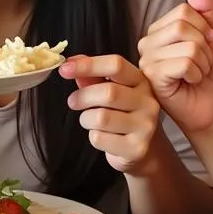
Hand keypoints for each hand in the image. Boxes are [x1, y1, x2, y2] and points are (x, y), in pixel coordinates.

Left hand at [60, 54, 160, 172]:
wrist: (145, 150)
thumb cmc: (123, 115)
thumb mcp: (111, 91)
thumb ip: (92, 77)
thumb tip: (71, 63)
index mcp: (141, 81)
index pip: (116, 65)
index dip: (88, 65)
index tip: (65, 68)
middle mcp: (148, 101)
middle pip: (109, 92)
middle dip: (83, 97)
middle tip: (73, 101)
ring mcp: (145, 126)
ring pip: (101, 118)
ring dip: (86, 119)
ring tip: (90, 120)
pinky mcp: (136, 148)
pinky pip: (100, 139)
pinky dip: (93, 137)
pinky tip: (103, 136)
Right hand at [138, 0, 212, 134]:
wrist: (212, 105)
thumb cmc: (212, 73)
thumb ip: (207, 10)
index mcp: (161, 28)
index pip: (185, 10)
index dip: (205, 28)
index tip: (207, 46)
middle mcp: (148, 41)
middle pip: (184, 25)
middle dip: (205, 46)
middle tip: (202, 63)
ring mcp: (147, 59)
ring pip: (188, 45)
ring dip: (203, 63)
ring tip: (196, 74)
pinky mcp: (152, 77)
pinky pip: (185, 63)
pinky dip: (197, 74)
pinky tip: (190, 82)